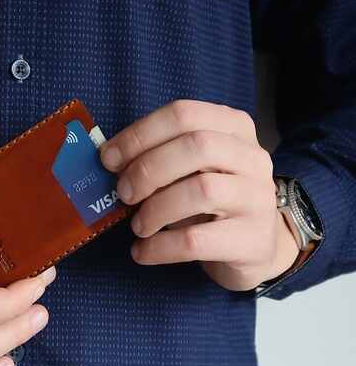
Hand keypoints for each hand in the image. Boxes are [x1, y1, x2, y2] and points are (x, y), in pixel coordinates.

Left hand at [99, 100, 299, 290]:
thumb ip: (157, 158)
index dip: (139, 135)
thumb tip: (108, 159)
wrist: (256, 247)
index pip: (183, 114)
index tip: (108, 160)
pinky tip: (143, 251)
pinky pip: (196, 240)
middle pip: (196, 146)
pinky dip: (159, 247)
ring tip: (138, 226)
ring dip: (155, 209)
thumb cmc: (211, 203)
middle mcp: (252, 157)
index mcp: (233, 128)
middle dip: (148, 169)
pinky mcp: (251, 241)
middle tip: (123, 193)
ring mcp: (257, 199)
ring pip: (200, 191)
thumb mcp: (188, 171)